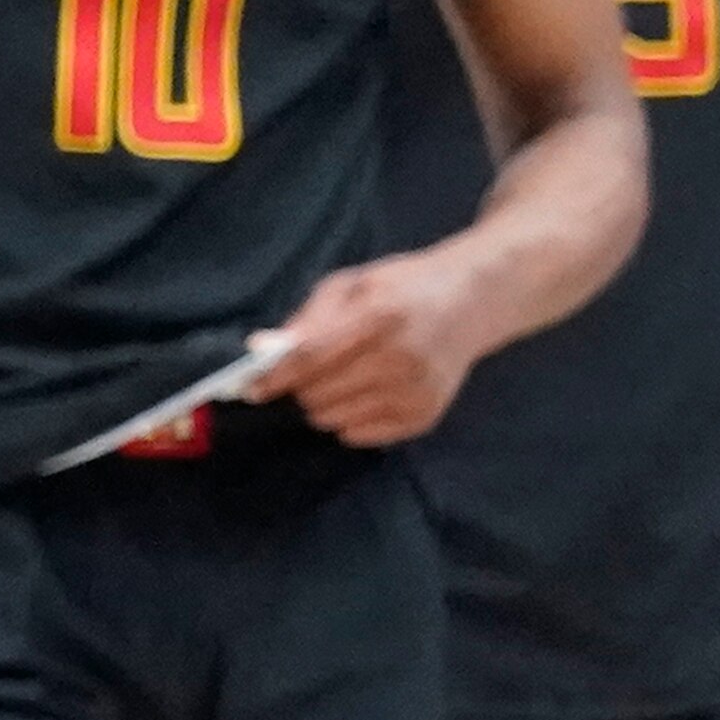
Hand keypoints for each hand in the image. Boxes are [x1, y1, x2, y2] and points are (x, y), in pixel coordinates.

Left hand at [249, 248, 491, 445]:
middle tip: (307, 372)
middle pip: (320, 395)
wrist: (470, 302)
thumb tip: (262, 349)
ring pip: (334, 420)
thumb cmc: (403, 286)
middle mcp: (401, 359)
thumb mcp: (354, 283)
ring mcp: (415, 392)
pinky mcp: (424, 417)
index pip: (313, 357)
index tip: (248, 388)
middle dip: (300, 387)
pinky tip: (365, 392)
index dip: (275, 376)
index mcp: (380, 316)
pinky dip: (348, 418)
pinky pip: (358, 436)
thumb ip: (310, 317)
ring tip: (342, 378)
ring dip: (323, 405)